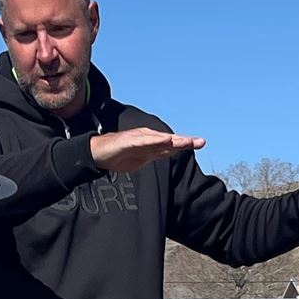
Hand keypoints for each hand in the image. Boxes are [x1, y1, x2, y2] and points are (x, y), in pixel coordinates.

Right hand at [90, 128, 204, 174]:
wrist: (97, 152)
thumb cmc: (119, 155)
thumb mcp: (141, 159)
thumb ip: (154, 156)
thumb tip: (167, 155)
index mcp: (152, 145)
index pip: (171, 145)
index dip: (186, 144)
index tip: (201, 143)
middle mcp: (148, 139)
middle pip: (169, 141)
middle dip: (185, 141)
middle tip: (200, 142)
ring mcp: (138, 139)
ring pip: (159, 140)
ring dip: (174, 140)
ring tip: (187, 141)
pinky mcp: (128, 141)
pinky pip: (144, 141)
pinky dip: (155, 140)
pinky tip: (165, 140)